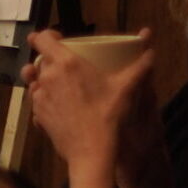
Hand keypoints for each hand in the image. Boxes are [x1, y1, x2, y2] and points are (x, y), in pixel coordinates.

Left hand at [24, 29, 157, 176]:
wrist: (92, 152)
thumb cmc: (109, 116)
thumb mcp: (126, 88)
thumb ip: (140, 65)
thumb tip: (150, 46)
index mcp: (66, 63)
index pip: (40, 39)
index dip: (45, 36)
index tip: (57, 38)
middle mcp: (47, 77)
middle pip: (40, 60)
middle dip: (51, 60)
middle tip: (69, 66)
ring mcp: (39, 97)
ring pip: (36, 81)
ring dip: (45, 79)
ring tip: (62, 84)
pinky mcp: (37, 114)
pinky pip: (37, 100)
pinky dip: (45, 99)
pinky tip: (61, 104)